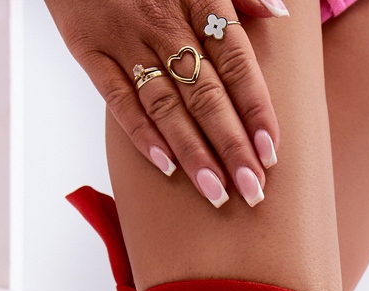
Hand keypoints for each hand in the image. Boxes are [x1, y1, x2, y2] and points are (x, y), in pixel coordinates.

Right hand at [44, 0, 287, 206]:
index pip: (236, 62)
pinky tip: (167, 167)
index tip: (271, 152)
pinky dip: (141, 134)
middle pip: (206, 94)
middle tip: (253, 190)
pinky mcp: (89, 50)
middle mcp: (164, 22)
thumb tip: (278, 13)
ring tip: (217, 193)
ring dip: (193, 153)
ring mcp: (125, 38)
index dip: (255, 109)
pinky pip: (117, 98)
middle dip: (232, 147)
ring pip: (165, 105)